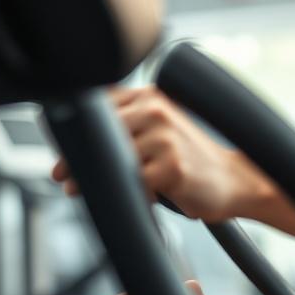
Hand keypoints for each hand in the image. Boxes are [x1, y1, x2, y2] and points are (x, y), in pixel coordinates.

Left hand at [51, 86, 267, 221]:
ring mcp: (165, 138)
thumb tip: (74, 142)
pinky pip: (130, 183)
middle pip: (99, 133)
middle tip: (60, 175)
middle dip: (73, 157)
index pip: (99, 105)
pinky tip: (123, 198)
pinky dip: (122, 194)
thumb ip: (126, 126)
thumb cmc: (190, 160)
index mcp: (151, 96)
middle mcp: (157, 110)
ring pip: (110, 159)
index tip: (62, 147)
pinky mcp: (171, 167)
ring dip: (90, 178)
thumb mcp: (159, 131)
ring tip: (77, 189)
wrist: (234, 180)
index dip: (76, 129)